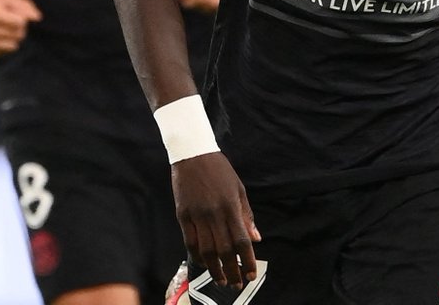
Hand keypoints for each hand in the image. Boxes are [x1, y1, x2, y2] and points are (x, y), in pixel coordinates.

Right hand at [0, 0, 40, 56]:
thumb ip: (24, 5)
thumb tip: (38, 18)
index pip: (20, 23)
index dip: (21, 18)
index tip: (14, 13)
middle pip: (18, 35)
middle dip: (19, 28)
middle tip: (10, 21)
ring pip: (12, 46)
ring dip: (13, 37)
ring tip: (4, 28)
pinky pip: (2, 52)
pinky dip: (3, 44)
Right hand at [172, 152, 261, 288]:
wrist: (193, 154)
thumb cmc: (220, 170)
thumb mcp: (238, 189)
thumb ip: (246, 215)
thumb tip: (256, 238)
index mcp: (230, 206)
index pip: (242, 240)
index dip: (248, 260)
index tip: (252, 274)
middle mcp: (214, 213)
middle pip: (224, 249)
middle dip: (233, 270)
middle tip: (238, 284)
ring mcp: (196, 215)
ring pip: (206, 250)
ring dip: (215, 268)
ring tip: (222, 280)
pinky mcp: (182, 215)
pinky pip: (189, 241)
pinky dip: (197, 256)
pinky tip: (204, 264)